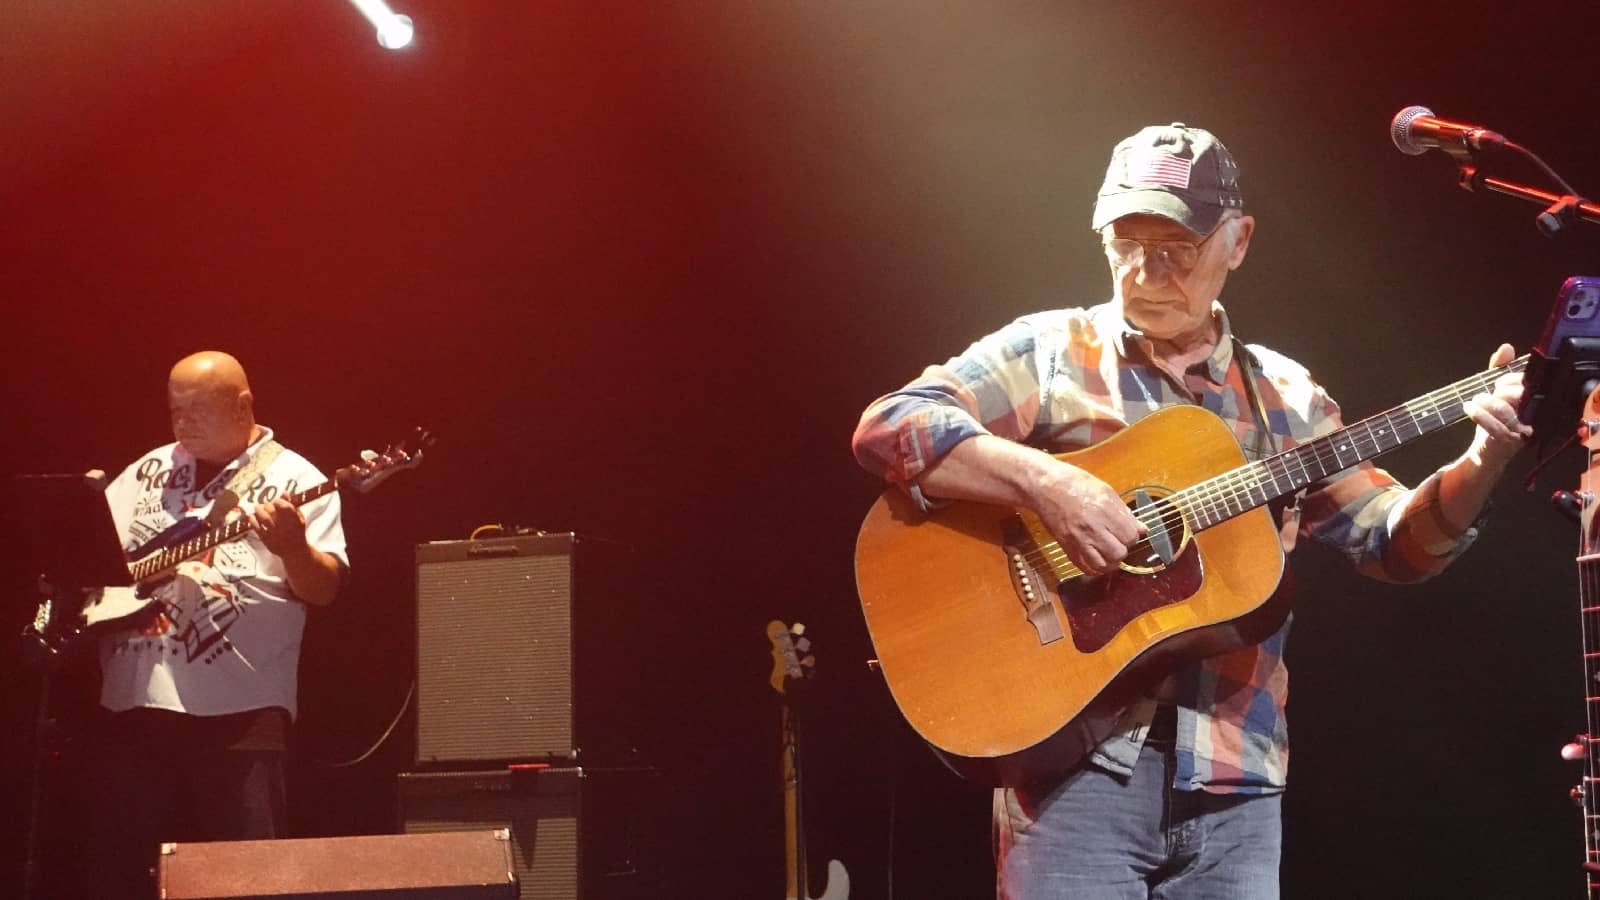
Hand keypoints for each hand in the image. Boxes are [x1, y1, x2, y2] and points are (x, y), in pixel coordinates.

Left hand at [251, 498, 309, 557]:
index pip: (285, 507)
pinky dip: (253, 521)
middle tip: (267, 505)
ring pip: (265, 519)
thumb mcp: (299, 518)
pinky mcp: (267, 540)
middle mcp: (285, 528)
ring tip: (258, 508)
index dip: (279, 501)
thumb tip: (284, 493)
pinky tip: (252, 517)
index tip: (277, 501)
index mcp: (295, 521)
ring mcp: (275, 534)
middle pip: (273, 511)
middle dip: (268, 505)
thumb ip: (292, 505)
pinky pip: (258, 529)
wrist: (295, 552)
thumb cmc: (297, 533)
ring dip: (259, 510)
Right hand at [1035, 461, 1146, 576]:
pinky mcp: (1067, 547)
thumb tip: (1141, 528)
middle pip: (1119, 553)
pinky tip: (1097, 558)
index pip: (1130, 536)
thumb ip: (1124, 512)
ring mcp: (1078, 539)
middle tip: (1118, 541)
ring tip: (1109, 552)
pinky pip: (1086, 568)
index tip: (1127, 531)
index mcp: (1104, 509)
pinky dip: (1095, 567)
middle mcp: (1092, 527)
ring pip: (1104, 565)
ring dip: (1110, 561)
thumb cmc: (1074, 483)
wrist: (1045, 487)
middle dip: (1123, 549)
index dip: (1132, 535)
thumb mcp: (1105, 491)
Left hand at [1463, 343, 1529, 469]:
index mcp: (1536, 402)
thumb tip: (1506, 347)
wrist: (1487, 453)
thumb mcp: (1497, 392)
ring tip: (1473, 402)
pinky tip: (1468, 408)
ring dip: (1484, 402)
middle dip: (1498, 391)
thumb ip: (1500, 369)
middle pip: (1516, 395)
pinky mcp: (1510, 442)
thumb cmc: (1495, 420)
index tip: (1496, 383)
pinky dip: (1478, 414)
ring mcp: (1524, 431)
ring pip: (1503, 409)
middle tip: (1485, 394)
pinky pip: (1494, 425)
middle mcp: (1534, 417)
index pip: (1525, 383)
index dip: (1508, 379)